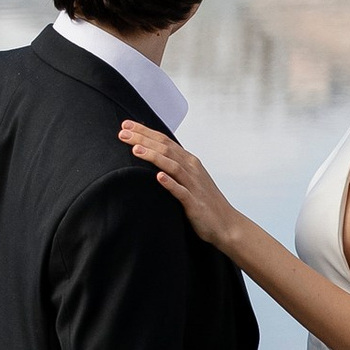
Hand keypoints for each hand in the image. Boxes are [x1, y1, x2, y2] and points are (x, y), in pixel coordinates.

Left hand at [119, 118, 240, 258]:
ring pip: (172, 166)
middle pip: (165, 149)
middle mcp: (191, 169)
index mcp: (189, 161)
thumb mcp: (189, 178)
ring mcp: (193, 185)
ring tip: (135, 150)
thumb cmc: (204, 200)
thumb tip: (153, 154)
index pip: (164, 140)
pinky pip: (181, 191)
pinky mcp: (194, 203)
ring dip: (154, 157)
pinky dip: (170, 183)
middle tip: (123, 133)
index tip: (125, 125)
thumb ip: (174, 165)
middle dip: (143, 139)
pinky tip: (158, 177)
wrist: (227, 223)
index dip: (145, 132)